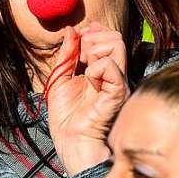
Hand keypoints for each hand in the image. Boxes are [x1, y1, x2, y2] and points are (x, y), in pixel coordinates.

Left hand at [46, 22, 128, 175]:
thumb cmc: (68, 121)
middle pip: (114, 36)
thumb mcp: (60, 80)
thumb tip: (71, 30)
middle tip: (79, 56)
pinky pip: (110, 66)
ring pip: (116, 44)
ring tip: (83, 66)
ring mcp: (118, 83)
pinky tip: (88, 79)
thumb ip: (66, 55)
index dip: (92, 32)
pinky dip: (95, 67)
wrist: (72, 147)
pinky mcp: (118, 93)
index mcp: (102, 71)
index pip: (108, 37)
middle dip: (91, 38)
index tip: (78, 38)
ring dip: (93, 48)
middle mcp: (114, 75)